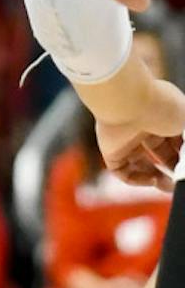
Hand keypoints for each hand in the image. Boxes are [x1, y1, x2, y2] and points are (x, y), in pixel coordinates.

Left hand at [91, 62, 184, 187]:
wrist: (128, 100)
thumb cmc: (161, 104)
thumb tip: (184, 147)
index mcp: (159, 114)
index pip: (173, 139)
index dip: (181, 154)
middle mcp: (141, 125)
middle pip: (158, 152)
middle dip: (173, 167)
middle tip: (182, 179)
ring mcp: (125, 138)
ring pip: (140, 163)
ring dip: (156, 177)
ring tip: (170, 186)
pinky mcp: (111, 150)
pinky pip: (122, 171)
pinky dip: (138, 179)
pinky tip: (153, 179)